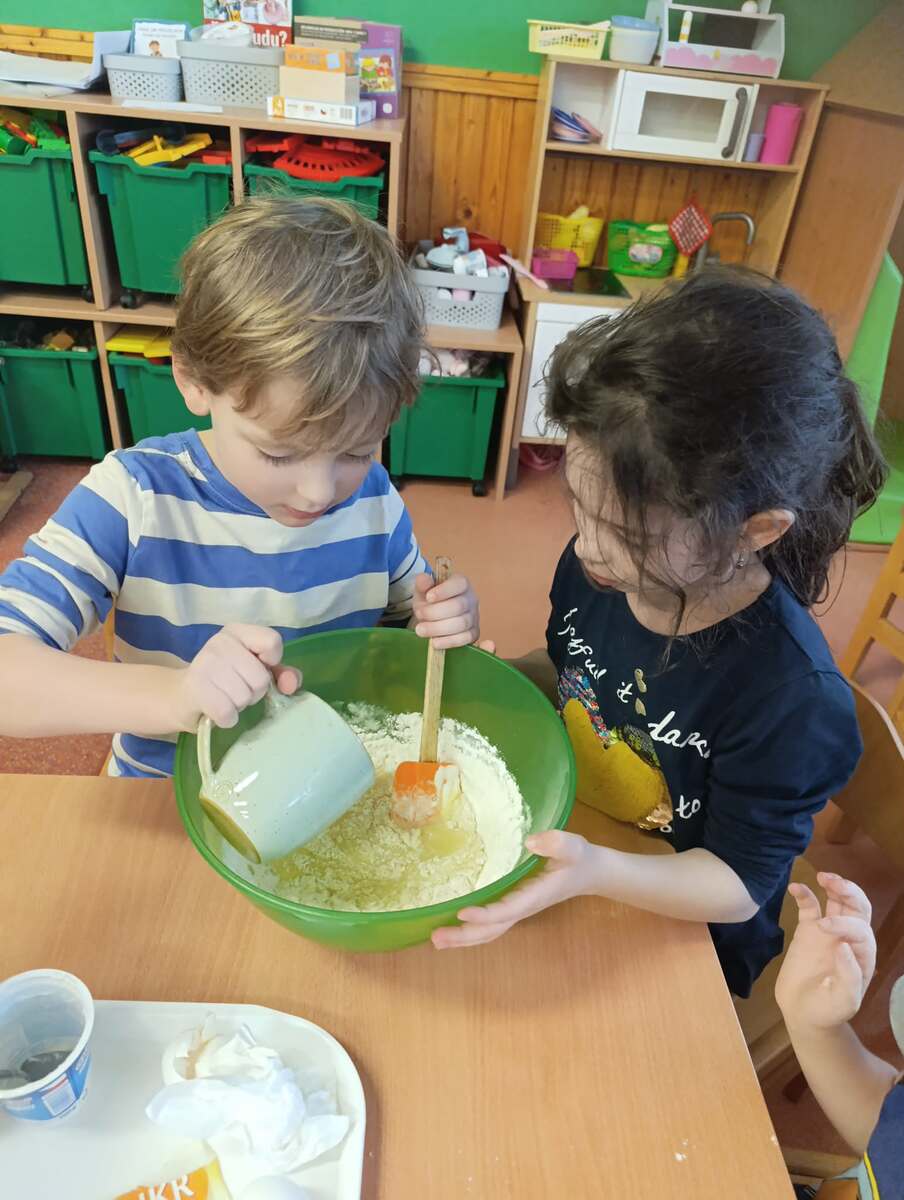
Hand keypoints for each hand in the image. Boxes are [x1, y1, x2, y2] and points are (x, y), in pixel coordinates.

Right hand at [175, 623, 299, 729]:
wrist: (182, 696)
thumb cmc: (227, 681)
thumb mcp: (257, 672)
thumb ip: (282, 674)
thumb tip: (291, 684)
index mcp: (238, 631)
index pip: (272, 641)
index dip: (272, 662)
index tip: (260, 667)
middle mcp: (220, 642)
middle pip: (260, 678)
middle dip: (254, 692)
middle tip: (237, 689)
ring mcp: (204, 663)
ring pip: (244, 697)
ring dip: (239, 705)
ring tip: (225, 698)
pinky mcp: (194, 687)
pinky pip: (227, 712)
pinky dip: (227, 719)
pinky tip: (219, 712)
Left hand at [412, 572, 479, 648]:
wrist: (435, 616)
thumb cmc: (431, 600)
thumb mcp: (423, 589)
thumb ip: (422, 583)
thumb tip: (423, 579)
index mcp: (462, 583)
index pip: (459, 584)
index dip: (444, 591)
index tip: (428, 597)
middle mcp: (471, 599)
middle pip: (458, 606)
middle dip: (436, 612)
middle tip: (419, 615)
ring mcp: (474, 617)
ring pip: (461, 624)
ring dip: (438, 628)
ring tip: (420, 630)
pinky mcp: (473, 633)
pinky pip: (464, 639)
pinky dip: (448, 641)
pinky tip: (434, 642)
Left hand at [432, 830, 598, 948]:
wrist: (590, 872)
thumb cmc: (579, 858)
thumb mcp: (572, 845)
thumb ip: (555, 842)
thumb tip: (530, 842)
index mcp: (535, 896)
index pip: (507, 909)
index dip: (485, 914)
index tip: (462, 912)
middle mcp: (524, 908)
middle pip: (492, 929)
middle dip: (465, 935)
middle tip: (435, 938)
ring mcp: (518, 910)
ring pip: (490, 931)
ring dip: (464, 937)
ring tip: (436, 940)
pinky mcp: (515, 906)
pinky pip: (491, 924)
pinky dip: (472, 929)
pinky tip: (454, 928)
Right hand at [775, 872, 875, 1032]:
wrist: (803, 1013)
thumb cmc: (828, 1010)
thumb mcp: (844, 1002)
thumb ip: (849, 977)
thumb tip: (843, 946)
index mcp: (863, 954)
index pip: (860, 929)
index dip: (844, 924)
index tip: (823, 928)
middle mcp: (849, 938)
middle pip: (857, 907)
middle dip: (849, 892)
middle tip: (832, 883)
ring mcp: (828, 932)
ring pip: (838, 901)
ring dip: (834, 886)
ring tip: (822, 876)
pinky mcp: (808, 930)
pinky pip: (809, 907)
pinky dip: (804, 894)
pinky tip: (794, 888)